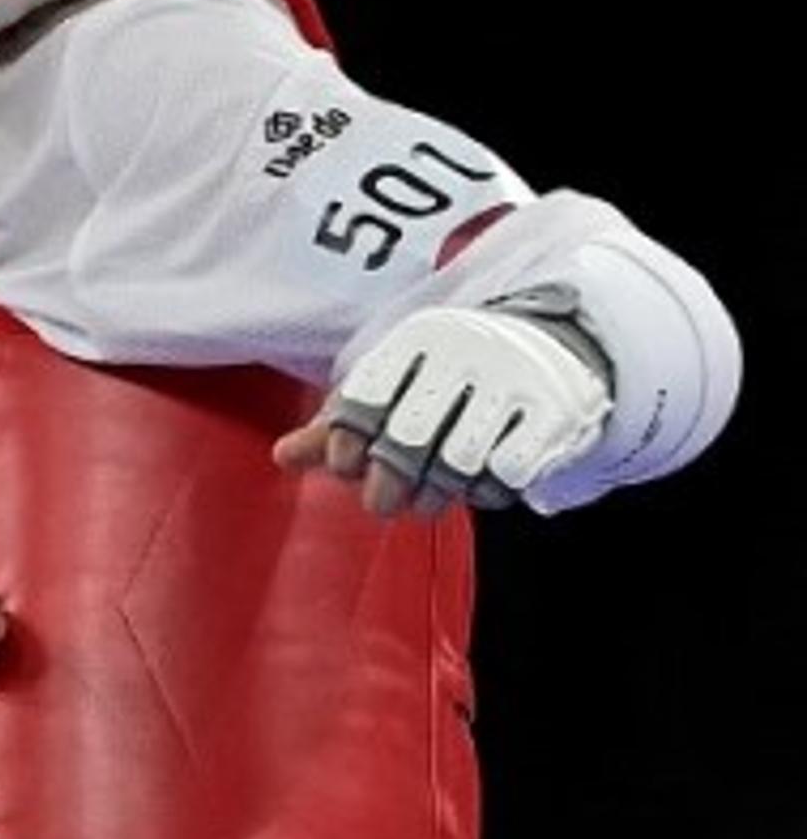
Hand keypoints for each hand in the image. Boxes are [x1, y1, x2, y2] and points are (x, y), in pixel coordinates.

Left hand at [273, 301, 611, 518]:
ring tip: (428, 497)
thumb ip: (340, 421)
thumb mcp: (395, 382)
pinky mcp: (554, 412)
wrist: (555, 344)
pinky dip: (486, 491)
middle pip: (409, 437)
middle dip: (386, 482)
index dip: (346, 441)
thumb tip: (283, 457)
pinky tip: (477, 485)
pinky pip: (509, 472)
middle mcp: (468, 353)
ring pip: (459, 461)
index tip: (345, 463)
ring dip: (435, 493)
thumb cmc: (452, 375)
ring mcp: (515, 381)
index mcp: (419, 339)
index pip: (366, 396)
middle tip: (382, 499)